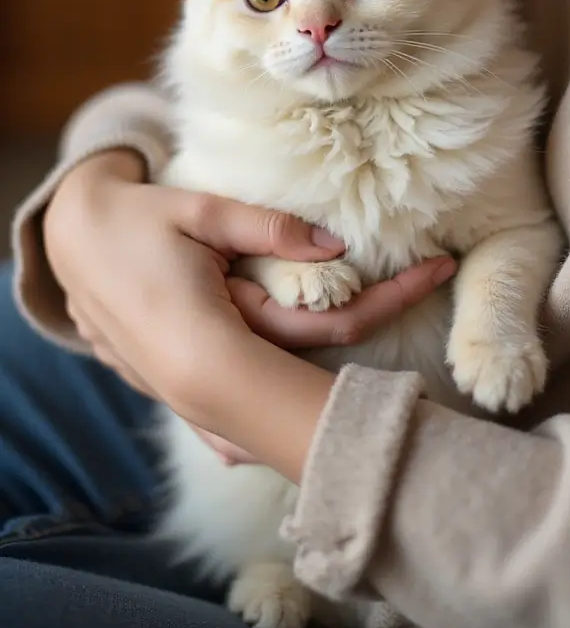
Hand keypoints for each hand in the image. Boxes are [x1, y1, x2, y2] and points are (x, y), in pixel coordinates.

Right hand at [44, 149, 454, 468]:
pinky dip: (284, 410)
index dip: (393, 298)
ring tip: (400, 351)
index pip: (333, 324)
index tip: (441, 267)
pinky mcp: (182, 392)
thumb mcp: (198, 210)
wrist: (70, 244)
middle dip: (383, 324)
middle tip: (434, 282)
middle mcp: (212, 377)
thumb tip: (337, 248)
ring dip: (342, 374)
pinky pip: (245, 412)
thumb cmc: (134, 221)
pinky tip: (316, 417)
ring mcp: (195, 394)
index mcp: (221, 329)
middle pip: (321, 364)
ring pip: (285, 397)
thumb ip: (266, 230)